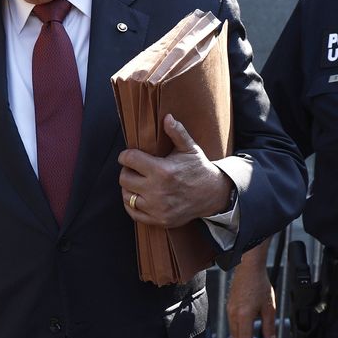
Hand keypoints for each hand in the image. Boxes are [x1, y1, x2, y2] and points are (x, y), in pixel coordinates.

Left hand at [118, 114, 233, 227]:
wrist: (213, 194)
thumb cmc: (198, 169)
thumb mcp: (190, 148)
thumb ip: (177, 132)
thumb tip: (167, 117)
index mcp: (163, 171)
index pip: (129, 160)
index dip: (126, 155)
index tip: (128, 155)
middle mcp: (157, 191)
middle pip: (124, 178)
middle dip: (127, 171)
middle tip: (135, 169)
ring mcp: (157, 208)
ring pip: (127, 196)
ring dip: (129, 188)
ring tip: (137, 181)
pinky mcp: (159, 220)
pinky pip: (133, 213)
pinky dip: (132, 204)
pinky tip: (139, 196)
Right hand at [227, 253, 276, 337]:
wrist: (249, 268)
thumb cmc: (259, 283)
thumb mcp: (269, 307)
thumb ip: (269, 326)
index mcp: (244, 316)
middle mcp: (233, 314)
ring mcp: (229, 310)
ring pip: (233, 333)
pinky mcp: (229, 306)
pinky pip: (231, 325)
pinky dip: (237, 333)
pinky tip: (244, 333)